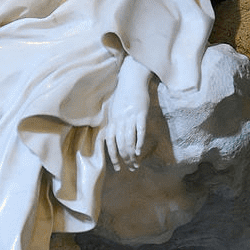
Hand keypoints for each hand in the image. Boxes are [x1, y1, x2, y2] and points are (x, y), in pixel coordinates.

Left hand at [104, 56, 151, 170]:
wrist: (131, 80)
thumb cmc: (123, 95)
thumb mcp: (114, 110)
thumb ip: (114, 123)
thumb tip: (113, 138)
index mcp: (112, 120)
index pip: (110, 143)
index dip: (113, 157)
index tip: (118, 168)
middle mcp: (119, 120)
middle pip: (120, 145)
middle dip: (124, 159)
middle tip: (130, 168)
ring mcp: (129, 117)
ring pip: (129, 140)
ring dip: (131, 155)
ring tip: (135, 164)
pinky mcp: (140, 114)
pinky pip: (139, 131)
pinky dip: (139, 142)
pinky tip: (139, 152)